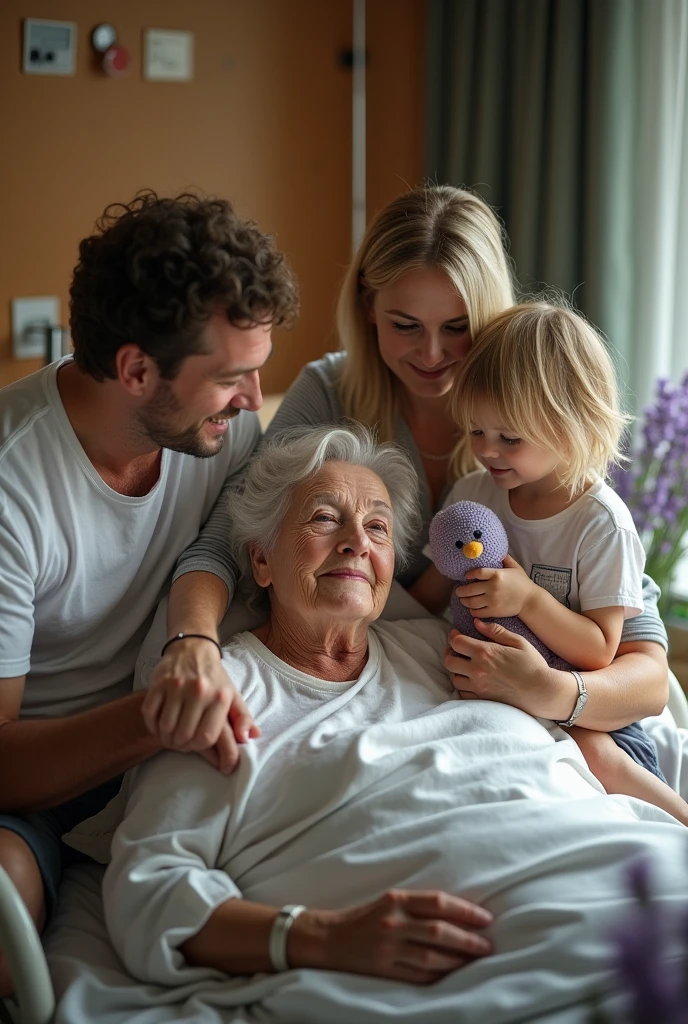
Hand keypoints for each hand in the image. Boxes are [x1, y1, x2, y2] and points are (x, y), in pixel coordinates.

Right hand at [142, 638, 259, 773]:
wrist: (193, 648)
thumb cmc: (214, 677)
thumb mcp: (233, 695)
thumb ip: (243, 718)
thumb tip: (248, 738)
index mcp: (219, 696)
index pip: (206, 736)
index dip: (197, 746)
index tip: (194, 745)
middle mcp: (198, 691)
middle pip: (184, 734)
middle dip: (180, 745)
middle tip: (179, 743)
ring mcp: (176, 686)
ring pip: (166, 726)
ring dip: (165, 737)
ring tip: (169, 737)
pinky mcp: (158, 683)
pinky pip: (150, 713)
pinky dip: (152, 725)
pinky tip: (157, 725)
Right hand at [294, 889, 492, 984]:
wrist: (329, 938)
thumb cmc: (364, 917)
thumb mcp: (390, 902)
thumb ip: (418, 906)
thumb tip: (457, 915)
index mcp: (396, 900)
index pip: (438, 902)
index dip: (465, 911)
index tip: (486, 919)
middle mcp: (393, 923)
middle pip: (439, 931)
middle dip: (468, 939)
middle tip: (487, 946)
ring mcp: (389, 948)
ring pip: (432, 957)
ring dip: (457, 960)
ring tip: (475, 961)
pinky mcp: (384, 969)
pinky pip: (418, 976)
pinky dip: (438, 977)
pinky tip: (452, 975)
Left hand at [444, 619, 569, 718]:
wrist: (542, 692)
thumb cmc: (533, 665)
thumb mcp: (518, 642)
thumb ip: (496, 631)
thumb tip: (476, 623)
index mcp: (485, 653)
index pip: (456, 642)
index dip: (453, 636)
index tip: (456, 634)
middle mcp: (478, 670)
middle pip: (449, 660)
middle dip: (450, 652)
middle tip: (456, 649)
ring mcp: (479, 687)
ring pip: (454, 678)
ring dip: (456, 670)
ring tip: (463, 665)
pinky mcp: (482, 699)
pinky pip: (462, 693)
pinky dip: (463, 685)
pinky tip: (470, 679)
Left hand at [455, 555, 535, 617]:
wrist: (530, 600)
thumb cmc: (522, 582)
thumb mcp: (515, 567)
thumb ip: (505, 558)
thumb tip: (497, 550)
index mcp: (497, 574)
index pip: (477, 573)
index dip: (469, 574)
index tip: (465, 576)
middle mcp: (493, 587)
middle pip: (470, 589)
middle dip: (461, 591)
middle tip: (458, 591)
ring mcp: (493, 600)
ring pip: (471, 602)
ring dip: (464, 601)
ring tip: (462, 599)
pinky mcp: (494, 610)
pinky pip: (478, 612)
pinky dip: (472, 611)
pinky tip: (471, 608)